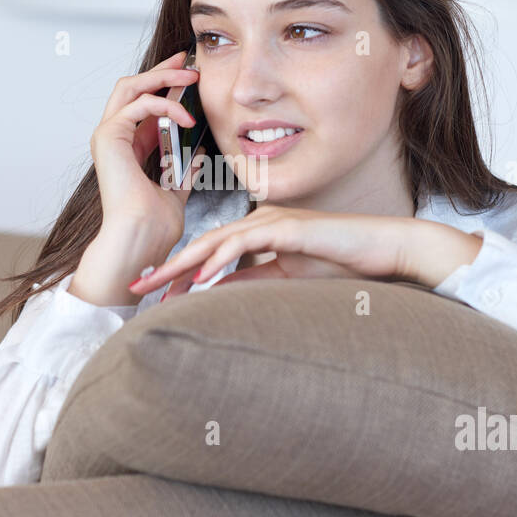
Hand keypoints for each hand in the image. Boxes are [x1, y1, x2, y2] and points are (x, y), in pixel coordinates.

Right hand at [90, 49, 205, 247]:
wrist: (141, 238)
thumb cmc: (153, 225)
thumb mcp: (175, 191)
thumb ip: (182, 172)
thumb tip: (196, 155)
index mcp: (127, 149)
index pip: (142, 104)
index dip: (163, 86)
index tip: (188, 77)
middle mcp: (113, 138)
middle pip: (131, 87)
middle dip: (160, 70)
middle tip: (186, 63)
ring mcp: (108, 136)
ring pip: (130, 87)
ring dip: (162, 77)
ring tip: (190, 78)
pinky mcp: (109, 137)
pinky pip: (138, 104)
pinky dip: (164, 105)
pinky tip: (185, 117)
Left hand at [126, 204, 419, 298]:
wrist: (380, 247)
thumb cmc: (339, 261)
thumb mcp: (285, 277)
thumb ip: (251, 281)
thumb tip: (214, 294)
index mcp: (256, 232)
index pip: (208, 253)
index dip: (177, 273)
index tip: (151, 293)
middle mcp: (257, 222)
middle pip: (202, 245)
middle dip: (168, 267)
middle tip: (136, 287)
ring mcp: (271, 222)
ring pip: (216, 242)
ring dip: (184, 264)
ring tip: (157, 284)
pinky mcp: (287, 229)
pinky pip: (245, 244)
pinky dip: (219, 260)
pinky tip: (199, 278)